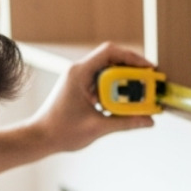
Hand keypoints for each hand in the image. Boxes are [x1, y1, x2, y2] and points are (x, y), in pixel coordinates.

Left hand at [40, 43, 157, 150]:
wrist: (40, 138)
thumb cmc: (61, 131)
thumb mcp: (97, 127)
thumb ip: (126, 123)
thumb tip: (149, 120)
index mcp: (80, 73)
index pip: (110, 52)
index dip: (132, 57)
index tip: (149, 69)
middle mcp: (79, 71)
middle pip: (112, 61)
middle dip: (133, 70)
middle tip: (150, 82)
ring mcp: (79, 80)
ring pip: (108, 72)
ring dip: (125, 81)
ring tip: (141, 93)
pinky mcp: (81, 89)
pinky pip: (103, 83)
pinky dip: (116, 90)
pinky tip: (126, 103)